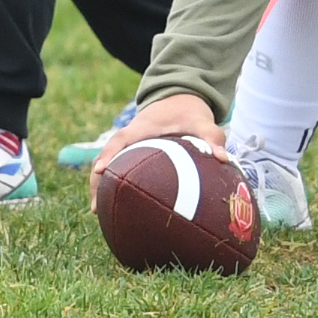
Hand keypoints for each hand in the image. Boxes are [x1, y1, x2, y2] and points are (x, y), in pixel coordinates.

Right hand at [89, 93, 228, 211]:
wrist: (180, 100)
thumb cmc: (189, 112)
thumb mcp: (203, 121)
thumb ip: (212, 137)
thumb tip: (223, 159)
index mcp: (139, 128)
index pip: (118, 141)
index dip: (107, 155)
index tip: (101, 172)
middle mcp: (128, 139)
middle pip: (104, 159)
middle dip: (97, 182)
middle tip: (95, 209)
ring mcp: (128, 149)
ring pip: (108, 168)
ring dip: (102, 188)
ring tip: (101, 217)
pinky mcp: (131, 157)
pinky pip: (119, 172)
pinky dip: (116, 188)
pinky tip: (120, 212)